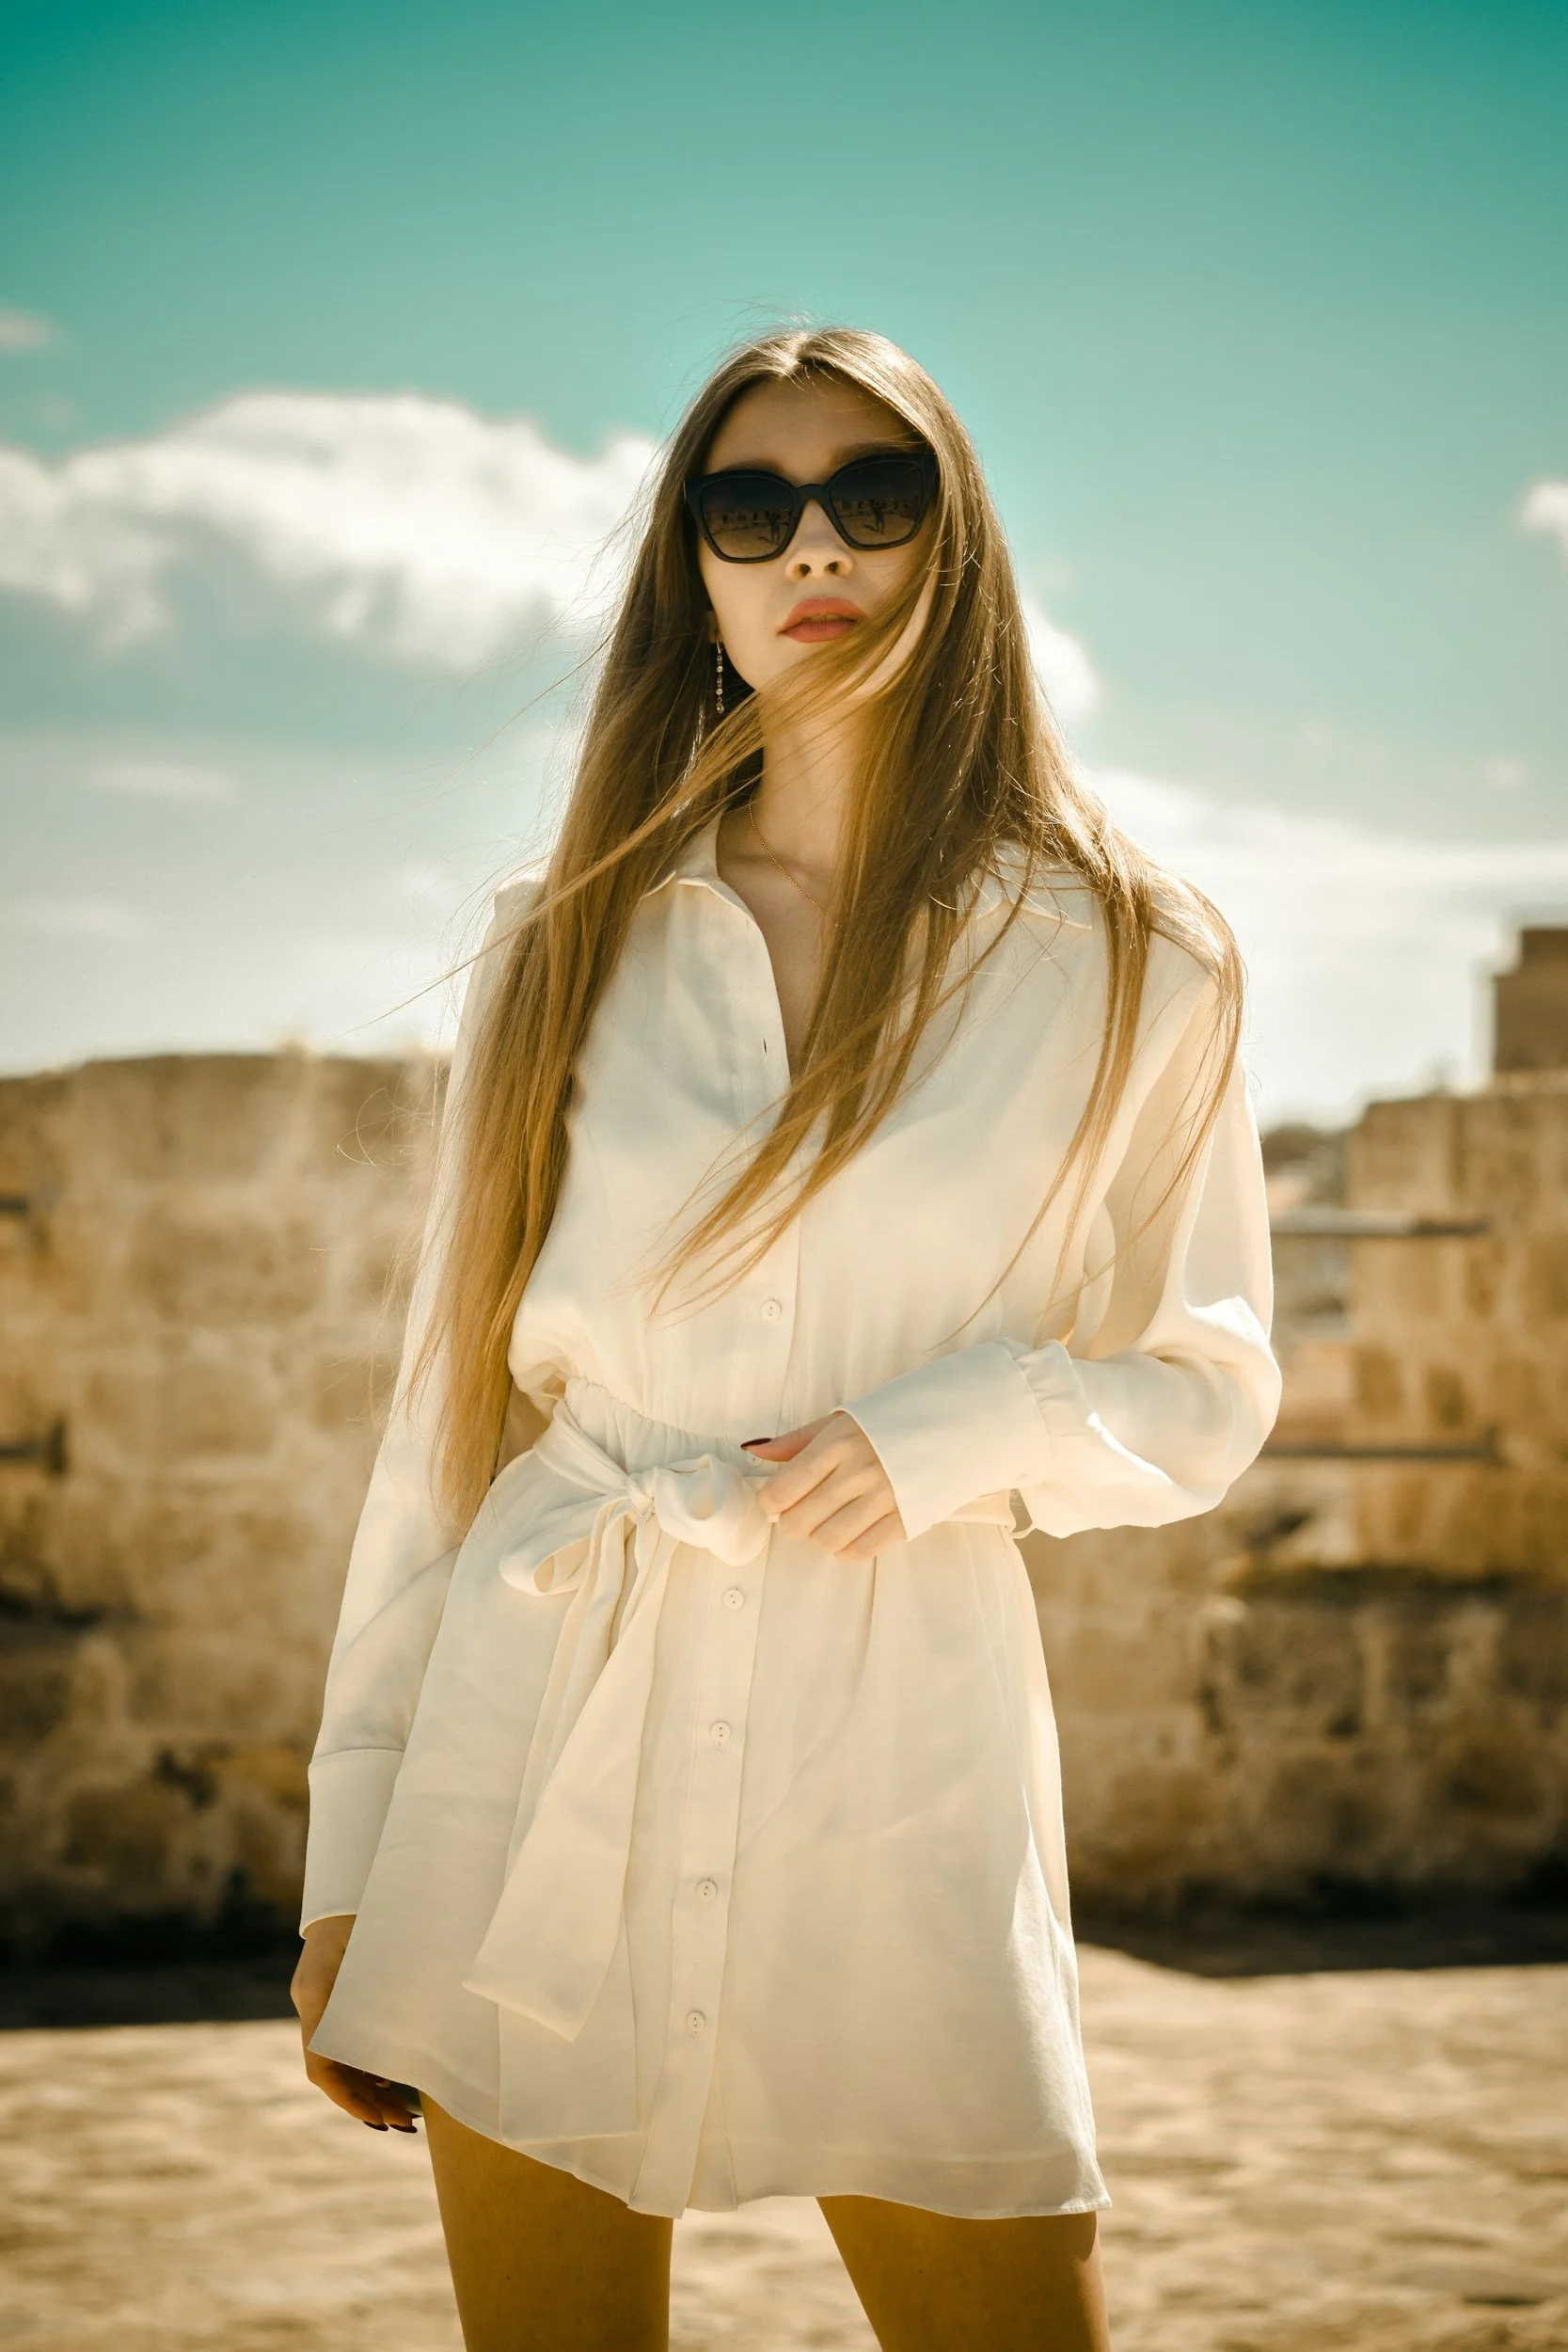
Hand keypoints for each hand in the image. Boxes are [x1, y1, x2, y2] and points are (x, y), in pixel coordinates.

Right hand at [291, 1915, 417, 2132]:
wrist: (352, 1878)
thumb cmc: (372, 1906)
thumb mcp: (380, 1945)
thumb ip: (385, 1987)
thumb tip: (404, 2040)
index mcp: (316, 1993)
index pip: (320, 2063)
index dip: (347, 2096)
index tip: (377, 2117)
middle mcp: (311, 2001)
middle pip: (330, 2067)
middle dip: (364, 2101)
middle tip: (402, 2125)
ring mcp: (318, 1999)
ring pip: (336, 2058)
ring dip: (366, 2088)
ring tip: (402, 2114)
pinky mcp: (332, 1995)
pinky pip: (341, 2041)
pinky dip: (363, 2064)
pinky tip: (389, 2081)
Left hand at [742, 1412, 905, 1561]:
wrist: (951, 1426)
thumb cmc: (889, 1422)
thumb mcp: (840, 1421)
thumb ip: (797, 1440)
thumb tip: (756, 1451)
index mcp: (838, 1443)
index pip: (783, 1489)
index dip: (770, 1502)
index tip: (775, 1500)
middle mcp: (859, 1471)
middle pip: (800, 1521)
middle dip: (792, 1521)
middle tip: (801, 1510)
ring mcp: (884, 1498)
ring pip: (827, 1540)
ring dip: (819, 1535)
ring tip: (828, 1519)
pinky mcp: (905, 1519)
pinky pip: (860, 1550)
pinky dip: (846, 1547)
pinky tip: (850, 1528)